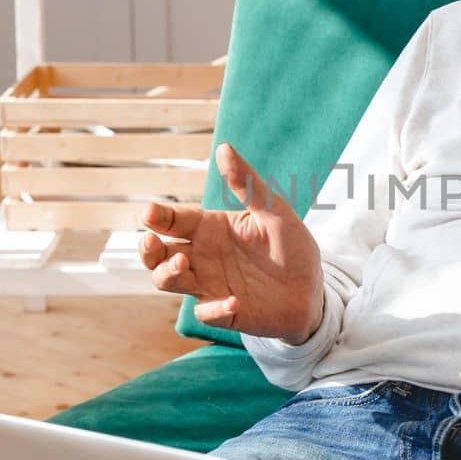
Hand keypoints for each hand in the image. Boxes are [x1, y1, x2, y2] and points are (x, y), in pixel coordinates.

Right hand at [139, 141, 324, 342]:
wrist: (312, 288)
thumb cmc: (291, 246)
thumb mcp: (274, 211)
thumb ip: (248, 184)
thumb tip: (224, 147)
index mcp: (209, 228)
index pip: (174, 220)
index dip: (157, 216)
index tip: (149, 213)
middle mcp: (201, 256)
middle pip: (158, 254)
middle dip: (148, 248)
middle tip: (151, 241)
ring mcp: (208, 285)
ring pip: (169, 281)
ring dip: (168, 274)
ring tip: (183, 263)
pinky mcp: (222, 312)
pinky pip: (206, 312)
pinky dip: (213, 308)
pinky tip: (234, 300)